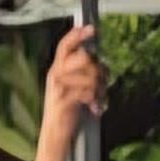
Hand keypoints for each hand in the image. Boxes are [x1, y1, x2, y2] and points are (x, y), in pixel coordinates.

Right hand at [41, 26, 106, 146]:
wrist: (56, 131)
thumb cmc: (68, 109)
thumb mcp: (74, 87)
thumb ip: (83, 74)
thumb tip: (101, 65)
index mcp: (58, 68)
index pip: (66, 46)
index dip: (77, 35)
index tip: (91, 29)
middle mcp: (56, 74)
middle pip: (83, 58)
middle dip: (99, 70)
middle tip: (103, 85)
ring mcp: (59, 86)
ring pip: (89, 77)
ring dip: (100, 90)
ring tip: (99, 101)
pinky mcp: (64, 100)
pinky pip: (87, 93)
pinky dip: (96, 101)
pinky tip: (95, 109)